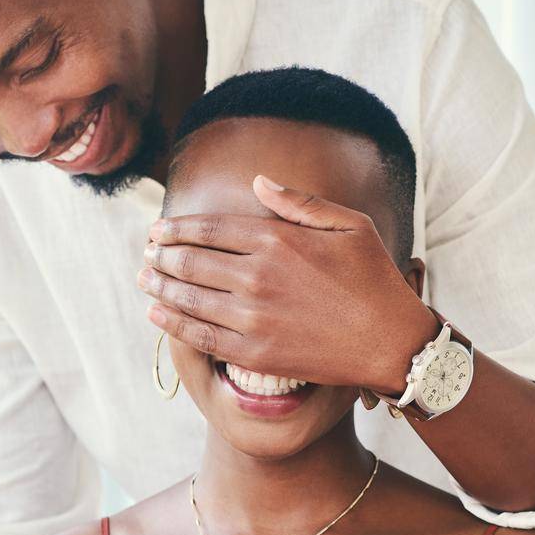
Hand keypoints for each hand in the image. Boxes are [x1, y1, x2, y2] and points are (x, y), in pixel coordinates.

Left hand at [140, 175, 435, 394]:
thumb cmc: (374, 279)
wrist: (390, 342)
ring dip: (160, 285)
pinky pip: (199, 335)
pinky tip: (156, 312)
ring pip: (188, 297)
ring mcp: (252, 318)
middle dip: (162, 255)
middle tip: (147, 253)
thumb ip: (299, 202)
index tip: (158, 230)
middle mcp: (257, 276)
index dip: (176, 228)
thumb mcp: (348, 224)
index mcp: (277, 240)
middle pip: (191, 261)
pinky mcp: (252, 352)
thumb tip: (257, 182)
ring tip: (144, 277)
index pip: (209, 229)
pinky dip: (172, 321)